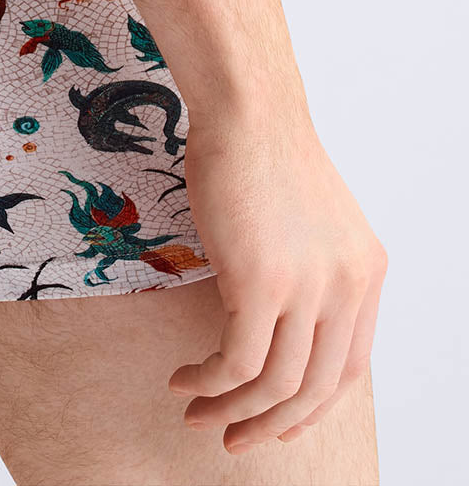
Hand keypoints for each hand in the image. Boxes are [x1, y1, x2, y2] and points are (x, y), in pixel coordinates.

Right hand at [169, 102, 386, 454]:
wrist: (247, 111)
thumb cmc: (263, 152)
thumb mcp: (311, 221)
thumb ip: (311, 270)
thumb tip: (281, 319)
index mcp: (366, 273)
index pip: (349, 368)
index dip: (310, 406)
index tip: (272, 421)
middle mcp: (347, 286)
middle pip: (316, 389)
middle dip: (270, 426)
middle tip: (231, 438)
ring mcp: (307, 287)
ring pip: (274, 384)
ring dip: (230, 410)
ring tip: (194, 411)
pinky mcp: (260, 281)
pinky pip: (236, 360)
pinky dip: (208, 381)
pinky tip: (183, 378)